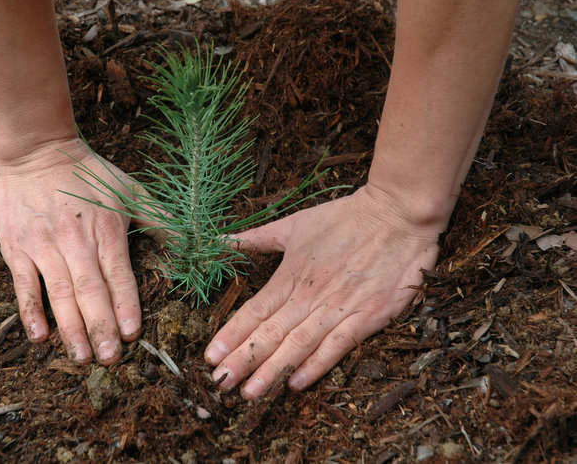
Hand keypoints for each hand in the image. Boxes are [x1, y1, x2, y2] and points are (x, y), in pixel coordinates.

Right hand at [0, 137, 142, 364]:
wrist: (35, 150)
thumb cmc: (88, 172)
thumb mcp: (130, 189)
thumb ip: (160, 219)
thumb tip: (194, 242)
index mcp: (106, 229)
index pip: (118, 274)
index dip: (125, 304)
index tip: (133, 334)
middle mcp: (75, 240)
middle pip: (90, 290)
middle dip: (101, 326)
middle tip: (110, 359)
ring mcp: (44, 245)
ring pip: (59, 293)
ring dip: (70, 327)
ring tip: (81, 357)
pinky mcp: (17, 247)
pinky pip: (23, 284)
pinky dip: (30, 311)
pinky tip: (39, 336)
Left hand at [204, 185, 440, 397]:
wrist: (397, 214)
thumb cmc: (345, 217)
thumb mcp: (295, 223)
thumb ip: (258, 237)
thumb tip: (222, 240)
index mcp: (291, 274)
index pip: (254, 311)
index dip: (231, 335)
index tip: (210, 357)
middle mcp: (310, 295)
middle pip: (270, 333)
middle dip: (243, 360)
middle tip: (220, 384)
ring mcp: (339, 307)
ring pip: (299, 344)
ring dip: (272, 370)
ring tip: (250, 393)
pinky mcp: (368, 316)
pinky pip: (338, 346)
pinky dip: (316, 366)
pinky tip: (296, 384)